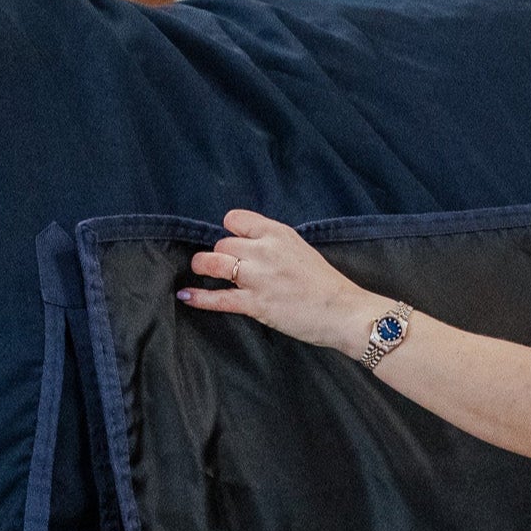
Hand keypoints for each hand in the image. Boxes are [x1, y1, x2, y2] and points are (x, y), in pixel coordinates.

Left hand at [179, 209, 391, 356]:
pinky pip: (218, 298)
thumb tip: (248, 248)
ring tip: (199, 271)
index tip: (231, 242)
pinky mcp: (255, 303)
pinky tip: (186, 295)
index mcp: (277, 233)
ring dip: (202, 266)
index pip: (235, 219)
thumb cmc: (325, 284)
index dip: (229, 231)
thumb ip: (273, 245)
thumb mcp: (300, 250)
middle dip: (220, 255)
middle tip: (225, 268)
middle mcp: (265, 250)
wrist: (343, 311)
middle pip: (222, 243)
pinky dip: (199, 297)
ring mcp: (258, 277)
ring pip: (213, 262)